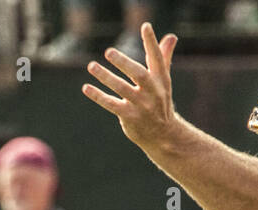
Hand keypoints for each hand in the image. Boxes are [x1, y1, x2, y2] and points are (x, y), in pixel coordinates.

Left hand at [81, 22, 179, 150]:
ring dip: (106, 77)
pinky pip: (112, 105)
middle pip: (139, 74)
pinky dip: (98, 96)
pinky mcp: (130, 117)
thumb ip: (163, 58)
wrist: (163, 134)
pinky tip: (86, 87)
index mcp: (161, 80)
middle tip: (108, 52)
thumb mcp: (163, 81)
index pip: (157, 58)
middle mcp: (153, 92)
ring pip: (122, 89)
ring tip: (92, 66)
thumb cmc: (160, 102)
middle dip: (124, 63)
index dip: (152, 43)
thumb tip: (171, 36)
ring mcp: (142, 106)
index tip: (145, 27)